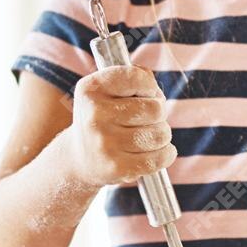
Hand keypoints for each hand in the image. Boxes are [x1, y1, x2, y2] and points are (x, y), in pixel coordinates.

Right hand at [65, 66, 175, 188]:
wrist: (80, 159)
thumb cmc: (103, 118)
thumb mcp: (106, 90)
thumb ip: (133, 77)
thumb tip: (154, 89)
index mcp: (91, 89)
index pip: (137, 77)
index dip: (149, 86)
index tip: (144, 94)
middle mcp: (94, 116)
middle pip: (155, 108)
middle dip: (158, 113)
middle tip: (145, 118)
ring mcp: (105, 144)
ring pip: (161, 134)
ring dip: (161, 134)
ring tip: (146, 136)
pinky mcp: (117, 168)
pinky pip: (160, 158)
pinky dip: (165, 154)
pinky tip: (154, 151)